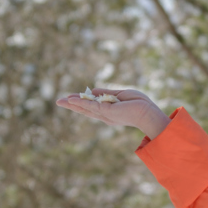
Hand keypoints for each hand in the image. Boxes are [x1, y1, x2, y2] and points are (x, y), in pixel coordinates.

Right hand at [56, 87, 170, 137]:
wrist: (148, 113)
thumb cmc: (139, 104)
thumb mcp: (120, 95)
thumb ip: (106, 93)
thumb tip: (92, 91)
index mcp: (109, 112)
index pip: (92, 107)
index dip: (82, 102)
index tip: (72, 98)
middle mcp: (105, 115)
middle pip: (85, 110)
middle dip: (72, 105)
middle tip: (59, 101)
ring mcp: (105, 114)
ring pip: (85, 108)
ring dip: (72, 104)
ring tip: (61, 101)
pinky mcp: (107, 111)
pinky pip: (91, 105)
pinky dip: (80, 102)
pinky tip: (71, 99)